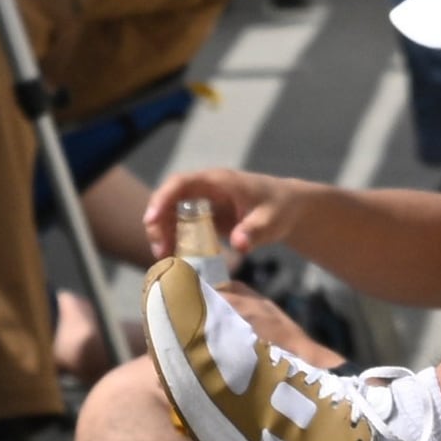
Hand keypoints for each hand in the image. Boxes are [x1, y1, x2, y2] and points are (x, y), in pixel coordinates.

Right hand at [143, 165, 300, 257]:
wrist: (289, 208)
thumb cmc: (280, 208)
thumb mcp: (271, 221)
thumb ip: (255, 231)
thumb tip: (238, 245)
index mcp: (218, 181)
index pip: (181, 182)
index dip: (162, 198)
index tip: (151, 219)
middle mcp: (205, 188)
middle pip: (168, 198)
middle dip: (157, 222)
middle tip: (160, 250)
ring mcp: (203, 202)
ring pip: (170, 213)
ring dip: (163, 234)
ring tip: (165, 258)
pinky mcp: (204, 216)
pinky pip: (181, 225)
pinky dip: (174, 240)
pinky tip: (176, 258)